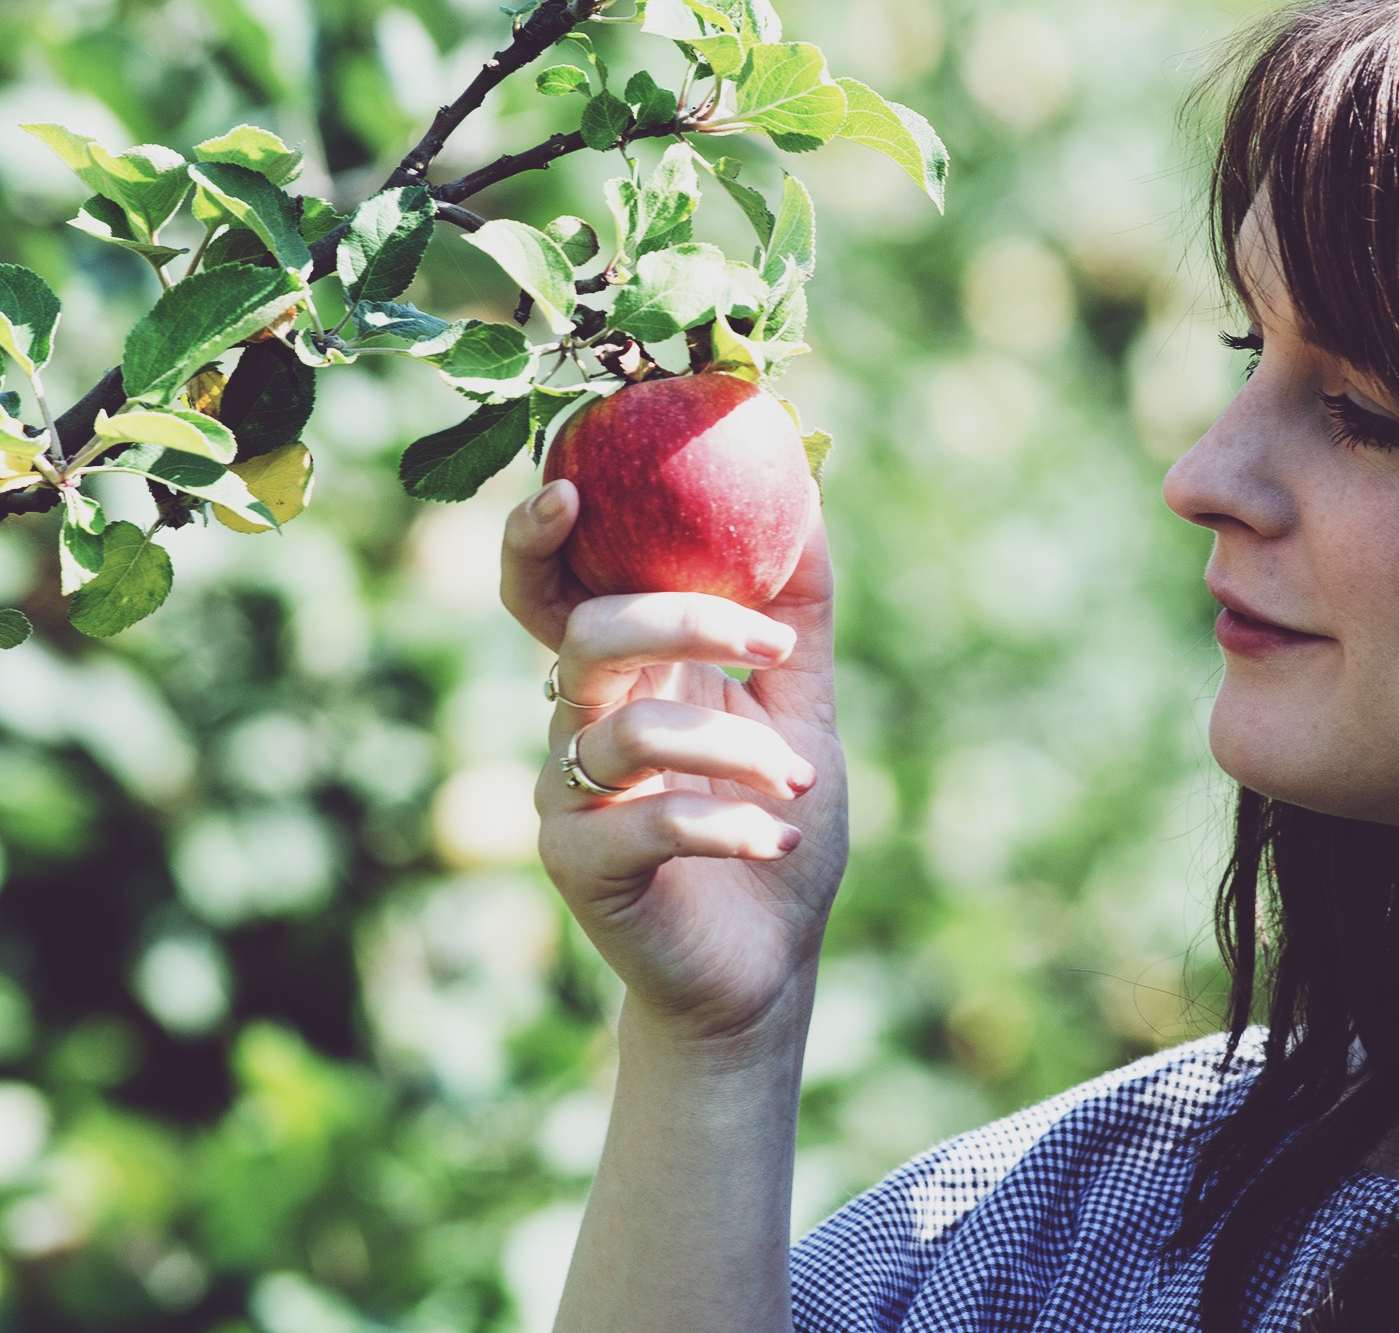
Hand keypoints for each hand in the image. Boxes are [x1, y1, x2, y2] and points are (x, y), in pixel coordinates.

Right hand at [501, 477, 847, 1054]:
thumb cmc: (774, 824)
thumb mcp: (805, 707)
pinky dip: (728, 823)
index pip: (556, 585)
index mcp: (626, 672)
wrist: (764, 964)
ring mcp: (569, 794)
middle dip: (684, 621)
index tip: (575, 487)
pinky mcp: (578, 865)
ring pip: (632, 729)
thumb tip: (808, 493)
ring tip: (798, 782)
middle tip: (773, 645)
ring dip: (735, 748)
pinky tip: (779, 838)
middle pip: (591, 632)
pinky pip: (647, 820)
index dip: (537, 535)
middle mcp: (580, 721)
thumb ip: (797, 610)